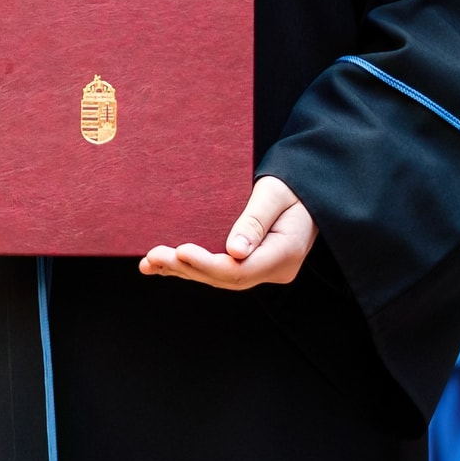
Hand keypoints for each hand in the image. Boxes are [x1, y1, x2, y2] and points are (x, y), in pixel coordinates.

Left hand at [140, 175, 316, 291]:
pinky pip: (220, 271)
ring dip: (183, 270)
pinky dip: (191, 267)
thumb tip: (235, 251)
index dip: (207, 264)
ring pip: (219, 277)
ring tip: (149, 263)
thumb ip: (256, 220)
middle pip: (226, 277)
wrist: (310, 188)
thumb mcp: (276, 193)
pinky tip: (163, 266)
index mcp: (285, 254)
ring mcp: (263, 269)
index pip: (240, 270)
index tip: (180, 251)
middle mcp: (274, 269)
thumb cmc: (295, 183)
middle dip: (187, 267)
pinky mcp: (252, 264)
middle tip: (153, 255)